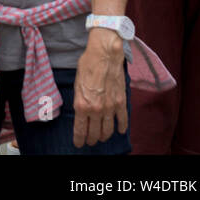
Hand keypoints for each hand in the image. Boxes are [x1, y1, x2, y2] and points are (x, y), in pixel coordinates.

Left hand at [72, 31, 126, 146]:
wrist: (104, 55)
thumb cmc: (87, 65)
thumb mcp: (76, 84)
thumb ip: (79, 100)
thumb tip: (80, 111)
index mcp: (81, 105)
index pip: (80, 129)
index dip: (79, 139)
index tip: (79, 144)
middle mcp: (96, 109)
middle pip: (94, 133)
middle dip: (91, 139)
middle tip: (90, 142)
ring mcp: (110, 107)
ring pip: (108, 130)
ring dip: (104, 136)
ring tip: (101, 138)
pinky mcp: (121, 102)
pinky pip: (122, 120)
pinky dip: (121, 127)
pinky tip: (119, 130)